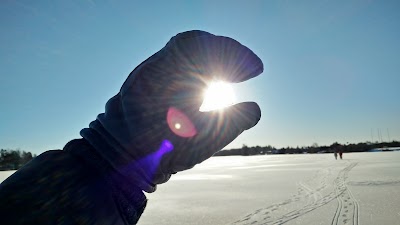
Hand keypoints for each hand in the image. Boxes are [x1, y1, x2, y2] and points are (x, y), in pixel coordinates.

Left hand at [90, 30, 262, 191]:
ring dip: (209, 60)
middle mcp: (154, 67)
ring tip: (230, 76)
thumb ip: (234, 121)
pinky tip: (205, 84)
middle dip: (224, 53)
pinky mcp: (142, 83)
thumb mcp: (203, 140)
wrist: (117, 160)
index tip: (257, 70)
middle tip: (245, 72)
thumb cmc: (161, 151)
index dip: (236, 53)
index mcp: (169, 74)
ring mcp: (145, 73)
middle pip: (193, 43)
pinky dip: (194, 69)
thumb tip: (254, 109)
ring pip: (182, 53)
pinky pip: (172, 65)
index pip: (207, 46)